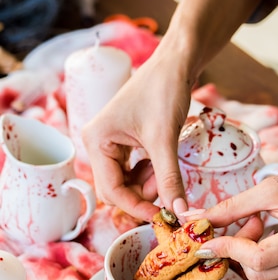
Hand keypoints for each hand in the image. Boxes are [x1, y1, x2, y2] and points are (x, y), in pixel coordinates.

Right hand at [82, 46, 190, 222]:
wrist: (176, 62)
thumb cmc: (164, 91)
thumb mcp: (165, 140)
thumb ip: (169, 179)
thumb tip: (179, 212)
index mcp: (96, 141)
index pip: (111, 191)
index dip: (137, 207)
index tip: (164, 216)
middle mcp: (98, 143)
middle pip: (117, 189)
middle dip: (143, 193)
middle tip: (168, 186)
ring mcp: (110, 143)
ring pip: (127, 182)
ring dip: (149, 183)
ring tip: (166, 165)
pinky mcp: (125, 142)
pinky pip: (134, 170)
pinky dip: (150, 173)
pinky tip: (162, 161)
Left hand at [192, 158, 277, 279]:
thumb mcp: (271, 187)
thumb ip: (232, 207)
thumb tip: (195, 220)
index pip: (260, 258)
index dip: (229, 249)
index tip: (209, 240)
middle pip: (260, 276)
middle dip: (241, 253)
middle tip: (250, 225)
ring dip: (253, 269)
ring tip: (263, 240)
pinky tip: (270, 259)